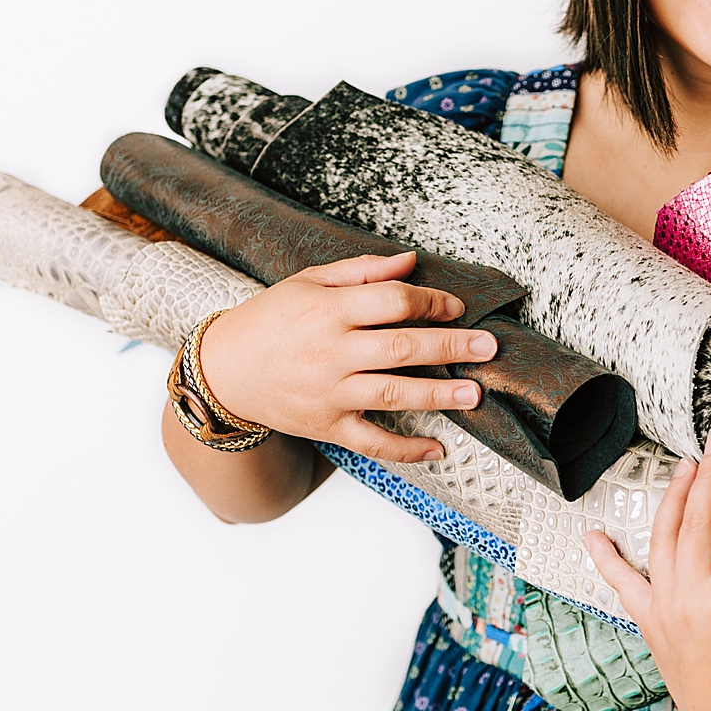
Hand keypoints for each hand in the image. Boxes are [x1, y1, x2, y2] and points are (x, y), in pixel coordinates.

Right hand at [195, 250, 494, 462]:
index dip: (431, 302)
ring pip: (394, 393)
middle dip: (450, 346)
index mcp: (328, 309)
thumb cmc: (270, 320)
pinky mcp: (326, 425)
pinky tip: (437, 449)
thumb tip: (412, 261)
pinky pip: (372, 441)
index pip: (393, 302)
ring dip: (439, 395)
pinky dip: (406, 449)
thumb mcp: (308, 282)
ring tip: (476, 394)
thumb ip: (362, 270)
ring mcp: (329, 392)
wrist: (221, 371)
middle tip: (489, 347)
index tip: (456, 307)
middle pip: (402, 347)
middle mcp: (331, 351)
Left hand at [586, 436, 710, 710]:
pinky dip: (606, 559)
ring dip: (671, 499)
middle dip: (707, 476)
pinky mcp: (651, 626)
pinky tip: (591, 535)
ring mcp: (665, 612)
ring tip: (684, 467)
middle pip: (696, 521)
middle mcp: (690, 602)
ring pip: (662, 540)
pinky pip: (623, 586)